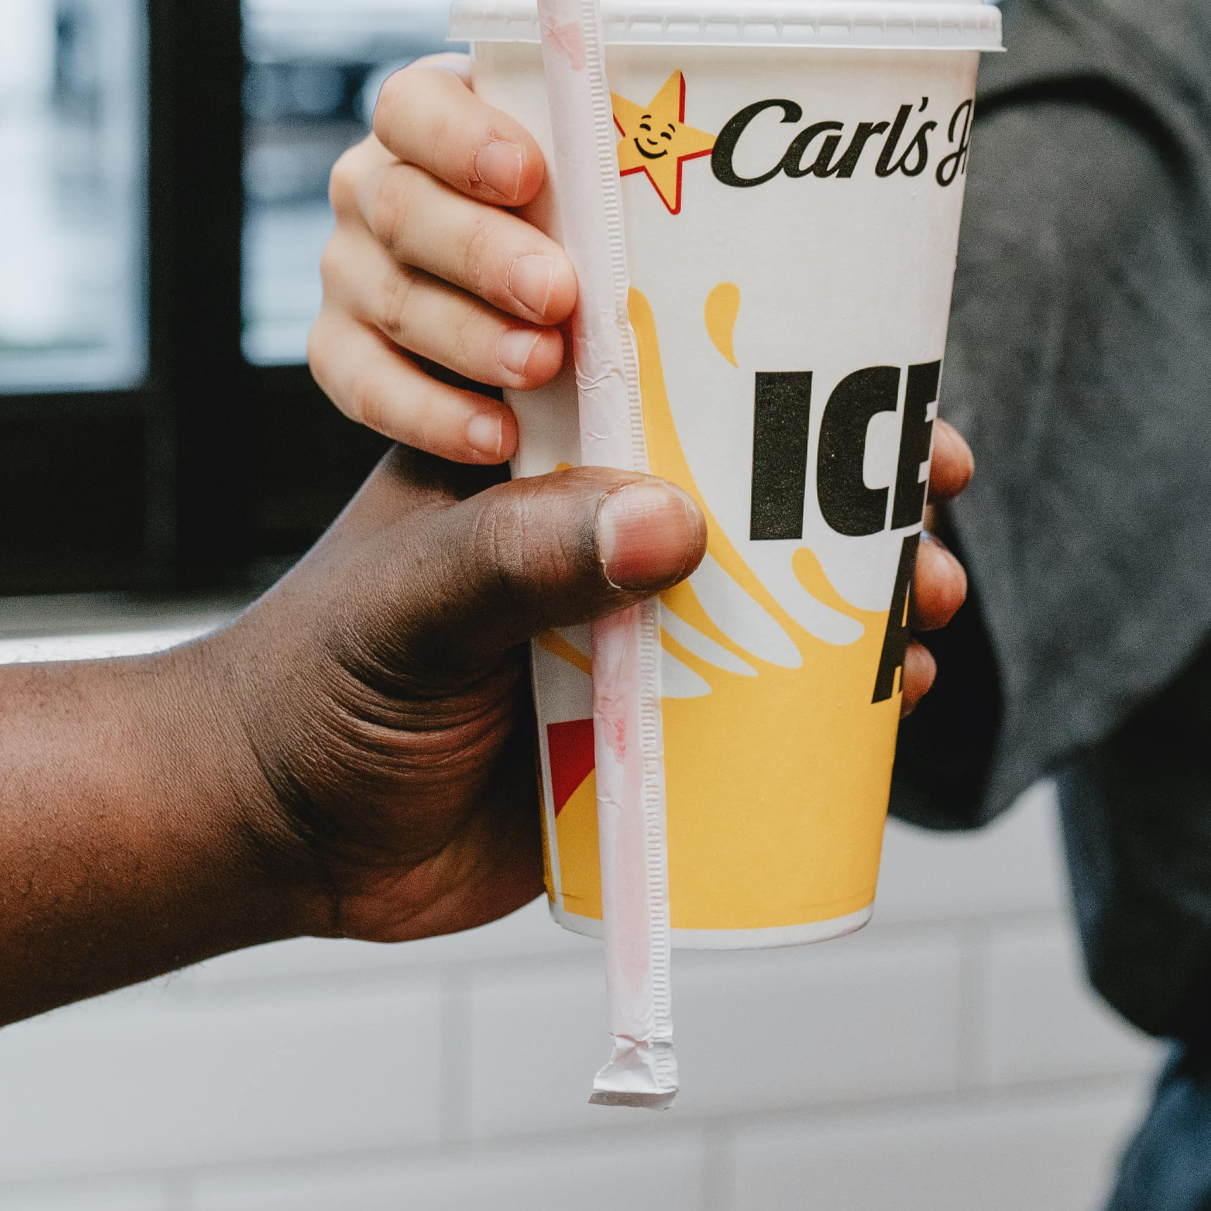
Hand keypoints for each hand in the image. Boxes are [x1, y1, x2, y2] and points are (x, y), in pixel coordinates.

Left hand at [202, 442, 977, 945]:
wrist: (270, 838)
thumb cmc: (314, 682)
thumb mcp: (413, 598)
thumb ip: (521, 555)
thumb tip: (680, 522)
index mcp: (552, 449)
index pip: (694, 376)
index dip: (806, 372)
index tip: (894, 393)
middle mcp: (605, 525)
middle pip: (773, 484)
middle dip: (873, 491)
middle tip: (941, 507)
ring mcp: (636, 631)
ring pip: (789, 595)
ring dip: (880, 594)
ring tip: (939, 612)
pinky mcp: (650, 738)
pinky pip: (772, 711)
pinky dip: (848, 703)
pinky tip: (905, 701)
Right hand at [317, 55, 576, 462]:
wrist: (510, 296)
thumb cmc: (561, 215)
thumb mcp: (574, 179)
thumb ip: (596, 178)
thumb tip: (674, 203)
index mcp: (422, 119)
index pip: (414, 107)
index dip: (462, 138)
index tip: (526, 174)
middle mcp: (370, 187)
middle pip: (404, 209)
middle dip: (484, 255)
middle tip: (555, 292)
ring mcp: (348, 270)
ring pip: (395, 301)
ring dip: (473, 340)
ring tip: (542, 364)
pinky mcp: (338, 348)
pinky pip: (368, 386)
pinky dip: (432, 415)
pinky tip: (494, 434)